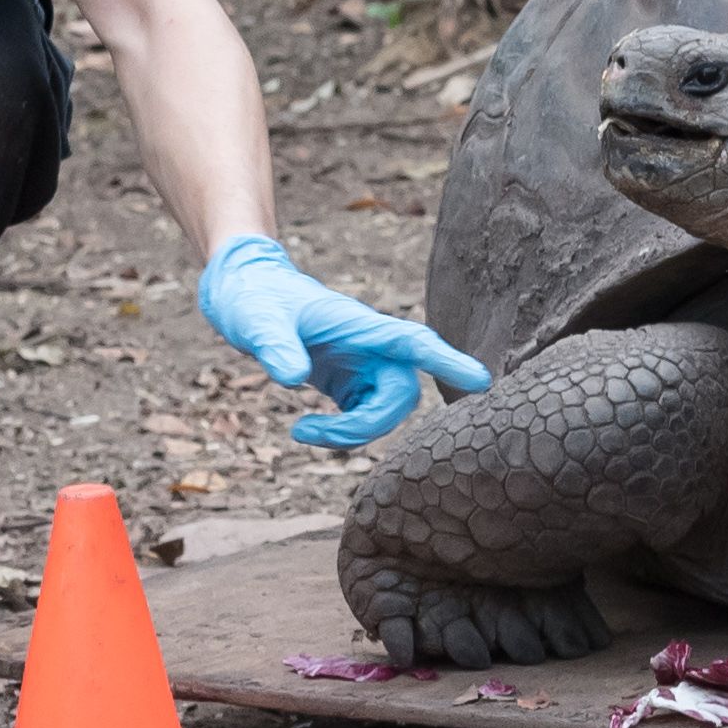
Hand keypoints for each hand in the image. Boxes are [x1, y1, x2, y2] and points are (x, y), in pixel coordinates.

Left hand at [199, 234, 491, 447]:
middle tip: (309, 433)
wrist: (245, 295)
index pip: (414, 343)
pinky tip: (307, 429)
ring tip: (301, 431)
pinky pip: (366, 416)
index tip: (481, 380)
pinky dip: (342, 432)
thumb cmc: (254, 299)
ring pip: (387, 410)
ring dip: (351, 433)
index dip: (448, 361)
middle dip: (368, 424)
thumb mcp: (257, 322)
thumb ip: (275, 347)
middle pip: (403, 393)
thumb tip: (292, 379)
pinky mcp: (350, 383)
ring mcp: (363, 366)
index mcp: (361, 326)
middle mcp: (371, 347)